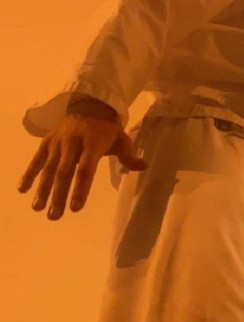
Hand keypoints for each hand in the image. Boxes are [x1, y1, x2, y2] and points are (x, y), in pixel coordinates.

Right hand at [18, 113, 146, 219]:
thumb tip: (144, 166)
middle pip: (64, 172)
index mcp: (93, 143)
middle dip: (58, 195)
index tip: (76, 207)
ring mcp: (57, 142)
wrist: (88, 105)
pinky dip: (28, 174)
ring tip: (38, 208)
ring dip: (42, 189)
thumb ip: (128, 155)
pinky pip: (36, 159)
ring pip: (48, 168)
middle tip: (55, 216)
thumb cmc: (107, 129)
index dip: (81, 188)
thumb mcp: (121, 139)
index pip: (86, 169)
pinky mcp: (46, 142)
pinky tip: (22, 190)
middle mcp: (72, 143)